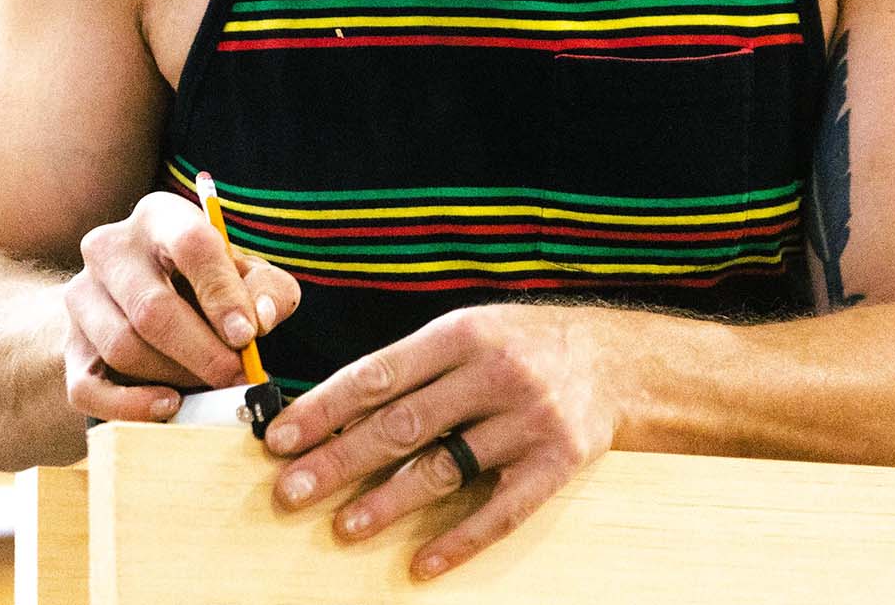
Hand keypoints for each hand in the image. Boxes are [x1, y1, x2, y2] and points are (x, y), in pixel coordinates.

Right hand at [63, 189, 301, 422]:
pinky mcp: (68, 346)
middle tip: (237, 376)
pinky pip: (88, 388)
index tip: (249, 335)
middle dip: (202, 350)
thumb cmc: (208, 283)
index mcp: (159, 216)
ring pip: (123, 347)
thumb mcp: (247, 274)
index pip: (190, 243)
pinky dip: (131, 406)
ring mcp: (80, 296)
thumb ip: (266, 289)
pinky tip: (170, 406)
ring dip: (175, 376)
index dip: (222, 293)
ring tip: (213, 385)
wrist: (146, 301)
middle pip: (151, 307)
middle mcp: (110, 248)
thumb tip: (260, 319)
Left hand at [264, 303, 625, 579]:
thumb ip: (413, 368)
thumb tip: (335, 411)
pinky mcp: (556, 463)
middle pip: (403, 423)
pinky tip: (422, 563)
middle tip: (291, 490)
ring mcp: (527, 420)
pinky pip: (501, 511)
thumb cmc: (523, 344)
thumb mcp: (470, 331)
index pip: (379, 374)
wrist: (615, 358)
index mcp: (462, 333)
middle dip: (340, 459)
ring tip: (344, 526)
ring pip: (445, 469)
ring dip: (389, 501)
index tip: (280, 436)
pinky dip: (459, 541)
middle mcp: (493, 373)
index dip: (325, 407)